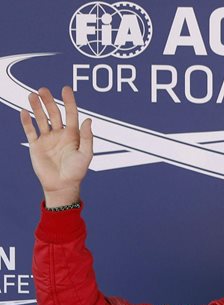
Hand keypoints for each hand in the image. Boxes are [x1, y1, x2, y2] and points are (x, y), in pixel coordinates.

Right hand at [19, 86, 92, 207]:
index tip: (65, 89)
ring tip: (32, 95)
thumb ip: (86, 137)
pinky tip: (24, 111)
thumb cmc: (77, 172)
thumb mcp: (86, 154)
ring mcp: (47, 139)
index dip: (69, 101)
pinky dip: (27, 121)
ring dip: (37, 107)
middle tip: (43, 90)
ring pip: (41, 119)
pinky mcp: (36, 146)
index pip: (71, 114)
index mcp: (73, 135)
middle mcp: (60, 134)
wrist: (62, 185)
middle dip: (49, 101)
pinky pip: (30, 130)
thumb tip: (87, 119)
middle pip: (54, 113)